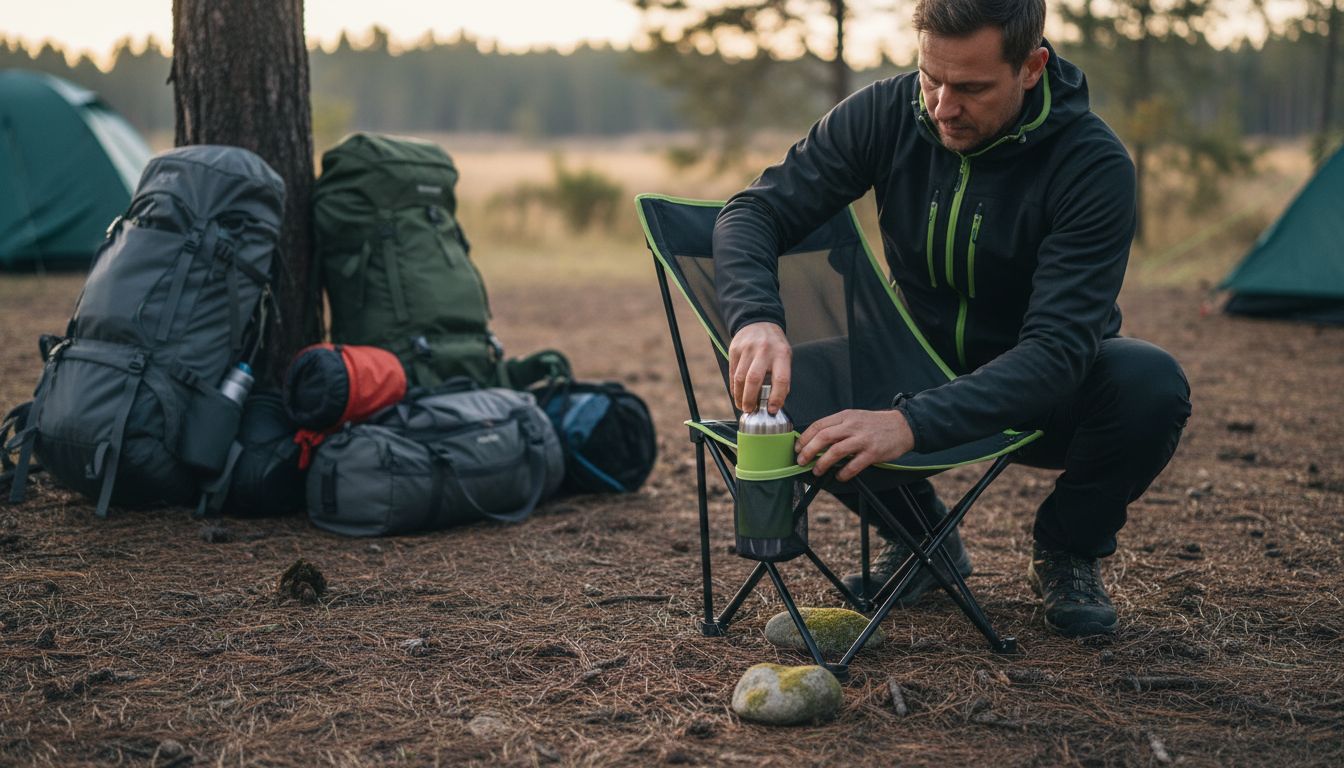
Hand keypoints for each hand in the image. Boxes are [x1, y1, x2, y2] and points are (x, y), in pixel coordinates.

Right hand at [727, 322, 790, 412]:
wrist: (758, 322)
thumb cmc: (774, 345)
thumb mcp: (785, 357)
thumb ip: (781, 377)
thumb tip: (775, 403)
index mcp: (781, 354)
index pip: (780, 380)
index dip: (776, 398)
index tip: (772, 410)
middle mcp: (764, 351)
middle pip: (754, 379)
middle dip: (751, 399)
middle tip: (750, 410)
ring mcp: (748, 349)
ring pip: (740, 378)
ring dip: (740, 396)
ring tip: (742, 406)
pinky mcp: (735, 349)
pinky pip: (732, 373)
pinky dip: (734, 387)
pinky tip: (737, 394)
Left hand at [796, 409, 914, 481]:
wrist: (903, 426)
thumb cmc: (876, 424)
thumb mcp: (855, 418)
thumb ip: (837, 427)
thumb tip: (816, 441)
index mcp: (845, 416)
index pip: (818, 425)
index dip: (805, 438)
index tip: (798, 448)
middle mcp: (852, 426)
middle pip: (824, 437)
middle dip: (808, 450)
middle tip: (801, 461)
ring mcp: (862, 439)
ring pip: (836, 451)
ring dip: (822, 463)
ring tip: (817, 470)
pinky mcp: (873, 452)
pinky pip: (854, 465)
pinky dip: (844, 473)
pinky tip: (840, 477)